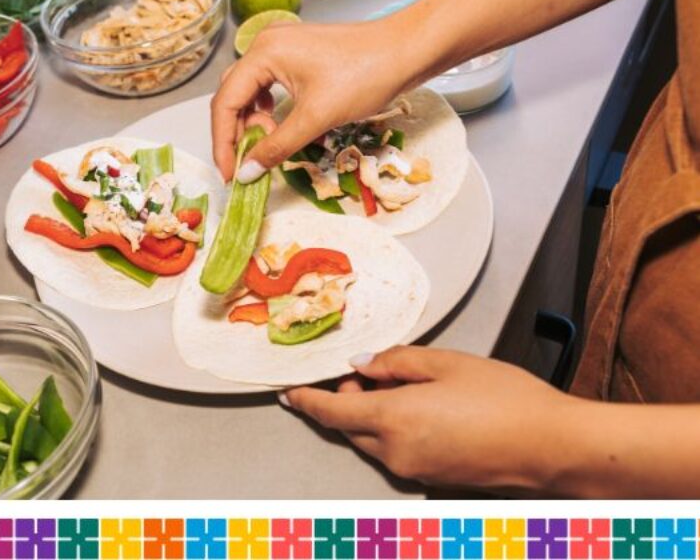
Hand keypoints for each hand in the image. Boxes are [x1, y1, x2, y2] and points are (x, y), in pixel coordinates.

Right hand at [211, 20, 409, 181]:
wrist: (407, 52)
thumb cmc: (365, 76)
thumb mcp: (316, 118)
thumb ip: (276, 147)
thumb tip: (247, 172)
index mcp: (264, 53)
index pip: (226, 102)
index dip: (224, 142)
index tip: (229, 174)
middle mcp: (267, 45)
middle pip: (233, 96)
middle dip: (236, 133)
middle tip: (246, 165)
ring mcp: (282, 48)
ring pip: (250, 92)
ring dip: (253, 123)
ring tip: (268, 143)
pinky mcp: (298, 56)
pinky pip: (269, 86)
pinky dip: (268, 110)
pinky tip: (278, 124)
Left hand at [283, 346, 575, 491]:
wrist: (553, 447)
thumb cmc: (506, 399)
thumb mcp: (448, 362)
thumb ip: (396, 362)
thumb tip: (362, 365)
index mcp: (393, 419)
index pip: (331, 411)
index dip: (306, 401)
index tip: (288, 393)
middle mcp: (395, 452)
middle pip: (349, 426)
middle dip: (346, 399)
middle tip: (369, 372)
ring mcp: (413, 471)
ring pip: (372, 440)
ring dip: (371, 415)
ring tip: (402, 387)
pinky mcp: (431, 479)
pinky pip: (395, 452)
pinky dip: (392, 431)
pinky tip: (421, 410)